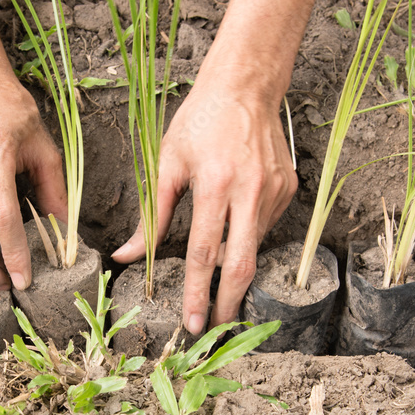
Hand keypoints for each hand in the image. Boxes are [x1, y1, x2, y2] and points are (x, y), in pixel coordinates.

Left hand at [112, 76, 297, 333]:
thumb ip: (150, 216)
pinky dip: (246, 234)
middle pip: (241, 264)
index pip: (203, 254)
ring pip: (254, 247)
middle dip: (228, 303)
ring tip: (217, 268)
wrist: (246, 86)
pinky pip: (264, 227)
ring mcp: (275, 191)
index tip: (193, 323)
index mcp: (215, 185)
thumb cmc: (199, 122)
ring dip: (233, 264)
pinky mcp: (289, 190)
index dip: (197, 293)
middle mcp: (250, 191)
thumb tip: (126, 256)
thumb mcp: (167, 164)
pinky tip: (235, 216)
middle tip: (215, 327)